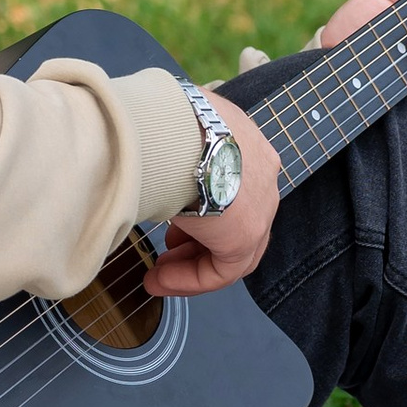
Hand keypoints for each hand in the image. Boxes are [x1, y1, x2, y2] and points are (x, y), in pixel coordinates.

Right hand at [149, 95, 281, 299]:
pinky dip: (190, 279)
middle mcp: (262, 174)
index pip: (233, 186)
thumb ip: (171, 150)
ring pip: (231, 249)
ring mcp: (260, 206)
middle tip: (167, 250)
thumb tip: (144, 159)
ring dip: (191, 264)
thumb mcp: (171, 131)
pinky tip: (158, 281)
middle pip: (235, 219)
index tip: (173, 222)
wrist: (174, 133)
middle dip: (198, 239)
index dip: (202, 207)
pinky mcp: (246, 236)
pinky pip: (222, 270)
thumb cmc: (163, 125)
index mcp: (246, 143)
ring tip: (157, 275)